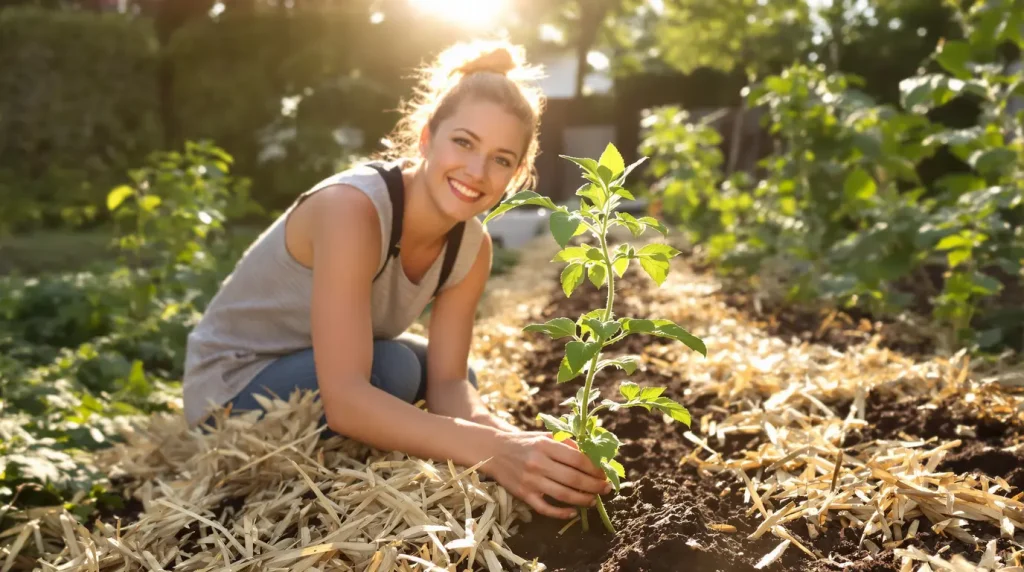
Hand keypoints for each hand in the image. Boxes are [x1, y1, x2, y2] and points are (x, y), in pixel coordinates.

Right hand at [482, 431, 611, 518]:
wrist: (493, 451)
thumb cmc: (524, 442)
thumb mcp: (544, 436)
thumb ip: (566, 443)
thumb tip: (590, 454)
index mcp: (545, 445)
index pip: (577, 459)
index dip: (594, 468)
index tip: (604, 473)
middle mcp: (538, 463)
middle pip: (574, 479)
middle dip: (594, 486)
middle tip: (606, 489)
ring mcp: (531, 480)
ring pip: (563, 495)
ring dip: (583, 500)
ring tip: (594, 500)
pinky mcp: (524, 495)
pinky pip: (545, 509)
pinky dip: (562, 513)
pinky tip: (573, 512)